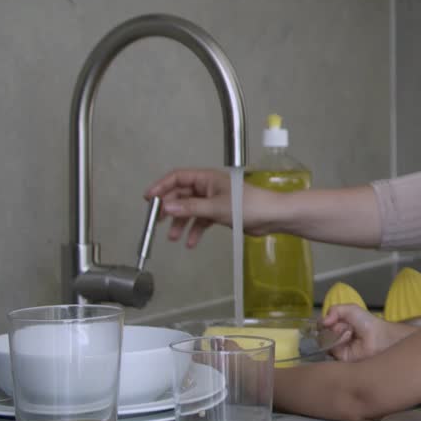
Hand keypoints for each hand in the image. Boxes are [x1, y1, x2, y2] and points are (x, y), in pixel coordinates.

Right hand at [144, 168, 276, 247]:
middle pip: (181, 195)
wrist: (272, 216)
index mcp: (206, 178)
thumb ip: (189, 208)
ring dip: (181, 223)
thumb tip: (166, 207)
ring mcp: (214, 200)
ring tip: (173, 238)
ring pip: (190, 210)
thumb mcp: (215, 207)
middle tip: (156, 222)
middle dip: (169, 208)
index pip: (177, 177)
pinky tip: (191, 243)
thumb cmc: (248, 205)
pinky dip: (195, 230)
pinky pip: (201, 220)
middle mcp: (208, 187)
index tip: (148, 199)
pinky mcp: (220, 213)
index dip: (161, 186)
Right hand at [322, 305, 416, 361]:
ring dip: (334, 336)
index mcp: (341, 325)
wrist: (379, 339)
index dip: (323, 323)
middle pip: (323, 334)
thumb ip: (335, 310)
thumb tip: (322, 322)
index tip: (326, 321)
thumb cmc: (367, 322)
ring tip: (347, 333)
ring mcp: (338, 348)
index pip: (324, 325)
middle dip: (329, 329)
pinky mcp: (340, 359)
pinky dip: (336, 344)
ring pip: (325, 342)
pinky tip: (347, 340)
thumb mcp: (351, 309)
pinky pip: (331, 352)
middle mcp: (338, 336)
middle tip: (339, 327)